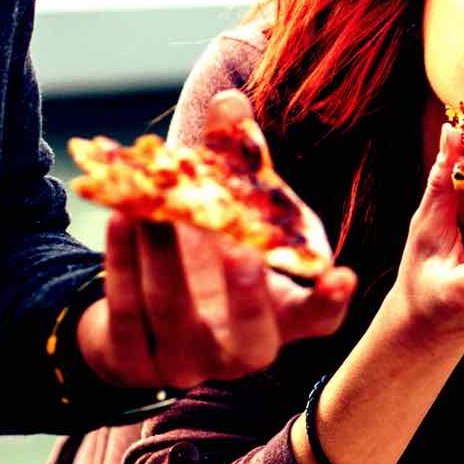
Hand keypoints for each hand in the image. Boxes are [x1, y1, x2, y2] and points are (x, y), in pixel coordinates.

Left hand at [76, 90, 356, 390]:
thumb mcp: (230, 209)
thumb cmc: (208, 252)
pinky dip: (123, 266)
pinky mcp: (133, 361)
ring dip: (164, 257)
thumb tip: (230, 101)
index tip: (342, 274)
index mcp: (280, 317)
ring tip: (151, 209)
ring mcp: (185, 362)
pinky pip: (127, 317)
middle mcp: (239, 351)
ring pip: (176, 316)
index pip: (319, 320)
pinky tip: (121, 220)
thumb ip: (238, 159)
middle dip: (247, 297)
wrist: (141, 311)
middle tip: (240, 249)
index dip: (330, 301)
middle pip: (253, 341)